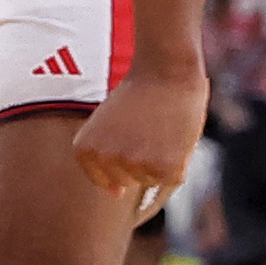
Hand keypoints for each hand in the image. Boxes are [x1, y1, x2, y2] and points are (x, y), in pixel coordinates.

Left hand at [70, 63, 206, 202]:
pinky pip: (173, 178)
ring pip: (151, 179)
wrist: (166, 69)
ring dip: (160, 160)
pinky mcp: (164, 167)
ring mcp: (135, 164)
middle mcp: (107, 160)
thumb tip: (117, 195)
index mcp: (85, 150)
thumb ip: (105, 158)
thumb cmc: (138, 95)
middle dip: (141, 160)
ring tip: (161, 128)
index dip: (123, 157)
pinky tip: (175, 135)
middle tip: (147, 127)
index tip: (130, 134)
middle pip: (129, 181)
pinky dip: (180, 161)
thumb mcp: (106, 124)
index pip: (105, 179)